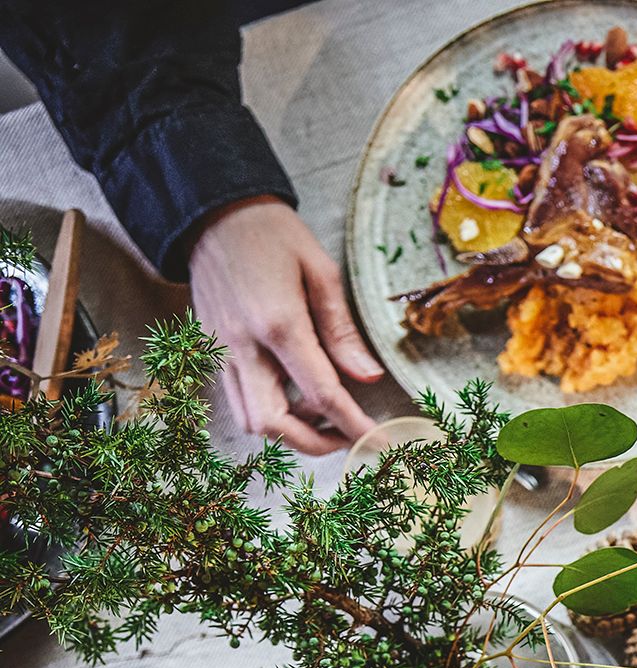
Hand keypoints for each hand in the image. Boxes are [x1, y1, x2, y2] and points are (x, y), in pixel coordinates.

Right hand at [186, 197, 380, 453]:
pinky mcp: (212, 349)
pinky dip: (268, 411)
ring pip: (250, 419)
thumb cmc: (272, 233)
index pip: (322, 394)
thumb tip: (367, 377)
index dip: (354, 425)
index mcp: (278, 323)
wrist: (211, 211)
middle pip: (274, 424)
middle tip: (348, 434)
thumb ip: (343, 331)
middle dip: (315, 442)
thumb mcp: (321, 271)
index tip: (378, 441)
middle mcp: (242, 345)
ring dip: (290, 430)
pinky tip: (295, 392)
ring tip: (323, 411)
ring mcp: (221, 350)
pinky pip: (238, 399)